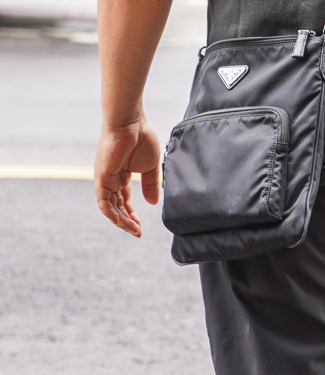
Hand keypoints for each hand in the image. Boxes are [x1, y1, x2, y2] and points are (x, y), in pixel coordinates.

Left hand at [94, 115, 160, 237]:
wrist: (130, 122)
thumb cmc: (141, 138)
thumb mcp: (150, 167)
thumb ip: (151, 185)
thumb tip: (153, 203)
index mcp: (121, 176)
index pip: (124, 201)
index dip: (132, 215)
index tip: (141, 227)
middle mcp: (110, 179)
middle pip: (116, 207)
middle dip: (127, 221)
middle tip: (138, 233)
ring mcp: (105, 178)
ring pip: (109, 207)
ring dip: (121, 221)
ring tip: (134, 230)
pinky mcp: (101, 177)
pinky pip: (103, 201)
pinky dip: (112, 213)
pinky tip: (122, 222)